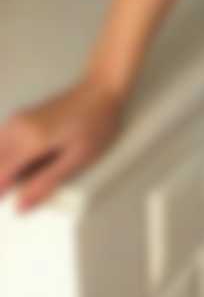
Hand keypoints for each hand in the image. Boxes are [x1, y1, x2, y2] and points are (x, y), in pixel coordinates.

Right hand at [0, 77, 125, 213]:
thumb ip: (45, 183)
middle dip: (8, 181)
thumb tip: (20, 207)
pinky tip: (38, 158)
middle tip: (39, 181)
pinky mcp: (21, 118)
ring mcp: (17, 120)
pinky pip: (5, 143)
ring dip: (11, 169)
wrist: (102, 90)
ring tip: (43, 168)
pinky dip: (14, 157)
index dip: (4, 195)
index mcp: (29, 140)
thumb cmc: (96, 124)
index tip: (18, 204)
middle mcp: (16, 128)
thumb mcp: (76, 159)